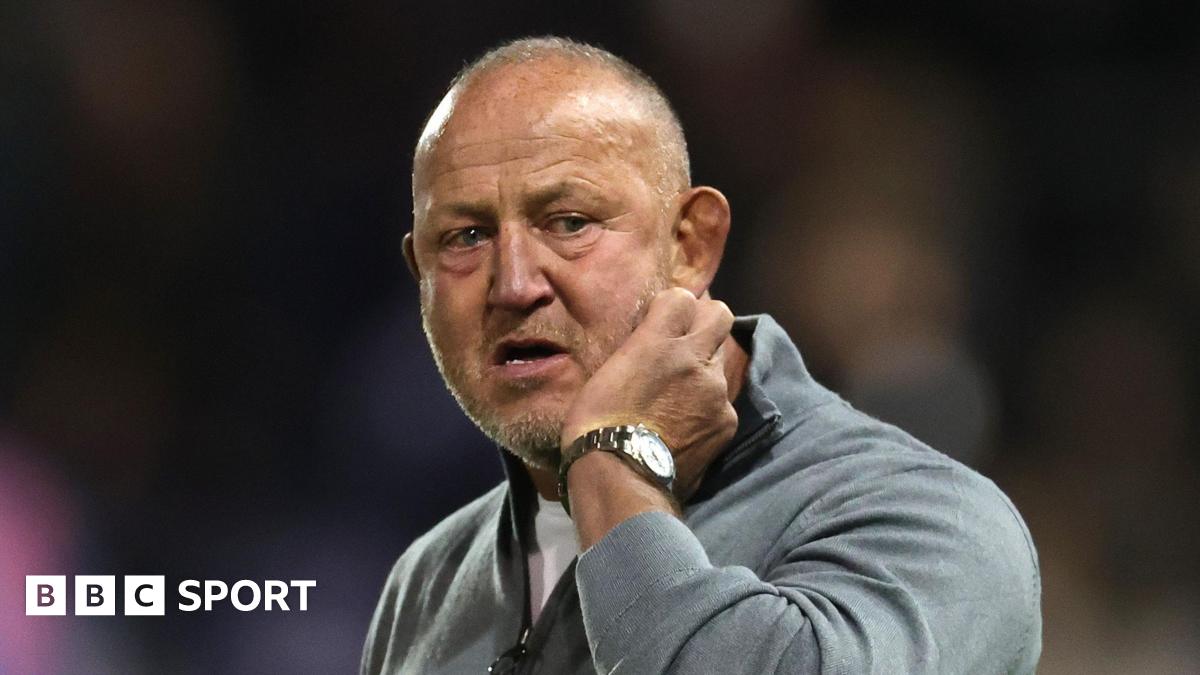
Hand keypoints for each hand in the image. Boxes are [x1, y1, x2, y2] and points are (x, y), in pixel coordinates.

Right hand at [561, 287, 737, 498]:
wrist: (620, 478)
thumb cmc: (595, 425)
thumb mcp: (608, 372)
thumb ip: (640, 349)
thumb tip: (652, 339)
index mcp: (657, 342)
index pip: (682, 297)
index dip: (674, 306)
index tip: (664, 320)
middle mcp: (694, 359)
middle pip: (719, 315)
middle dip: (705, 322)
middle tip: (686, 342)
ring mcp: (716, 391)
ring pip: (719, 363)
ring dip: (704, 371)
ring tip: (678, 399)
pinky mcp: (726, 421)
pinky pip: (723, 402)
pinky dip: (708, 408)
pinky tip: (685, 427)